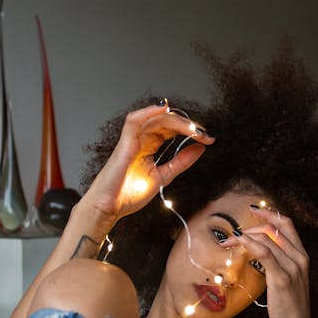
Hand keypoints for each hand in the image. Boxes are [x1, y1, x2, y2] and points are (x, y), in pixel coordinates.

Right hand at [83, 102, 214, 221]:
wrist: (109, 208)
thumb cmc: (128, 195)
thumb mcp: (163, 176)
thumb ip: (181, 162)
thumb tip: (200, 149)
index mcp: (149, 146)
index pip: (172, 129)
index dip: (190, 130)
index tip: (208, 139)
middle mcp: (141, 139)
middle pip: (166, 121)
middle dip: (188, 125)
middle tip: (204, 134)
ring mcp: (132, 140)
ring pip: (155, 118)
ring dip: (176, 121)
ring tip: (193, 129)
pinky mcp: (124, 144)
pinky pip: (134, 120)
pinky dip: (148, 111)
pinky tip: (164, 109)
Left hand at [224, 206, 311, 317]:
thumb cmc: (288, 311)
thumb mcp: (285, 283)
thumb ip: (276, 266)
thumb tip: (257, 253)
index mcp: (302, 257)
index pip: (288, 225)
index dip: (270, 215)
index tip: (254, 210)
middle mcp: (300, 259)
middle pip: (275, 229)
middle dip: (252, 226)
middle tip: (232, 234)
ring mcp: (293, 268)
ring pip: (267, 239)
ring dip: (244, 236)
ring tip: (228, 242)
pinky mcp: (282, 279)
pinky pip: (264, 253)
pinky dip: (249, 243)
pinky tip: (238, 242)